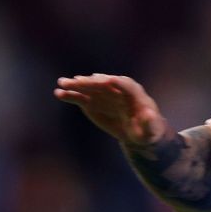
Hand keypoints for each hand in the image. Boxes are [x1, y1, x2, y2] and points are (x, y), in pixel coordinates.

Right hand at [54, 73, 171, 148]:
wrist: (137, 132)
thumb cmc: (147, 130)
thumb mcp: (151, 130)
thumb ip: (150, 123)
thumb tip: (149, 115)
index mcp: (134, 92)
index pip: (123, 84)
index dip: (113, 82)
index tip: (102, 80)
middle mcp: (117, 88)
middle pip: (102, 82)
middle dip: (90, 82)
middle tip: (76, 80)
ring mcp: (104, 94)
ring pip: (89, 88)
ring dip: (75, 85)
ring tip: (61, 84)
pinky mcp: (94, 102)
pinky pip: (81, 97)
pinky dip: (71, 95)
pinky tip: (59, 94)